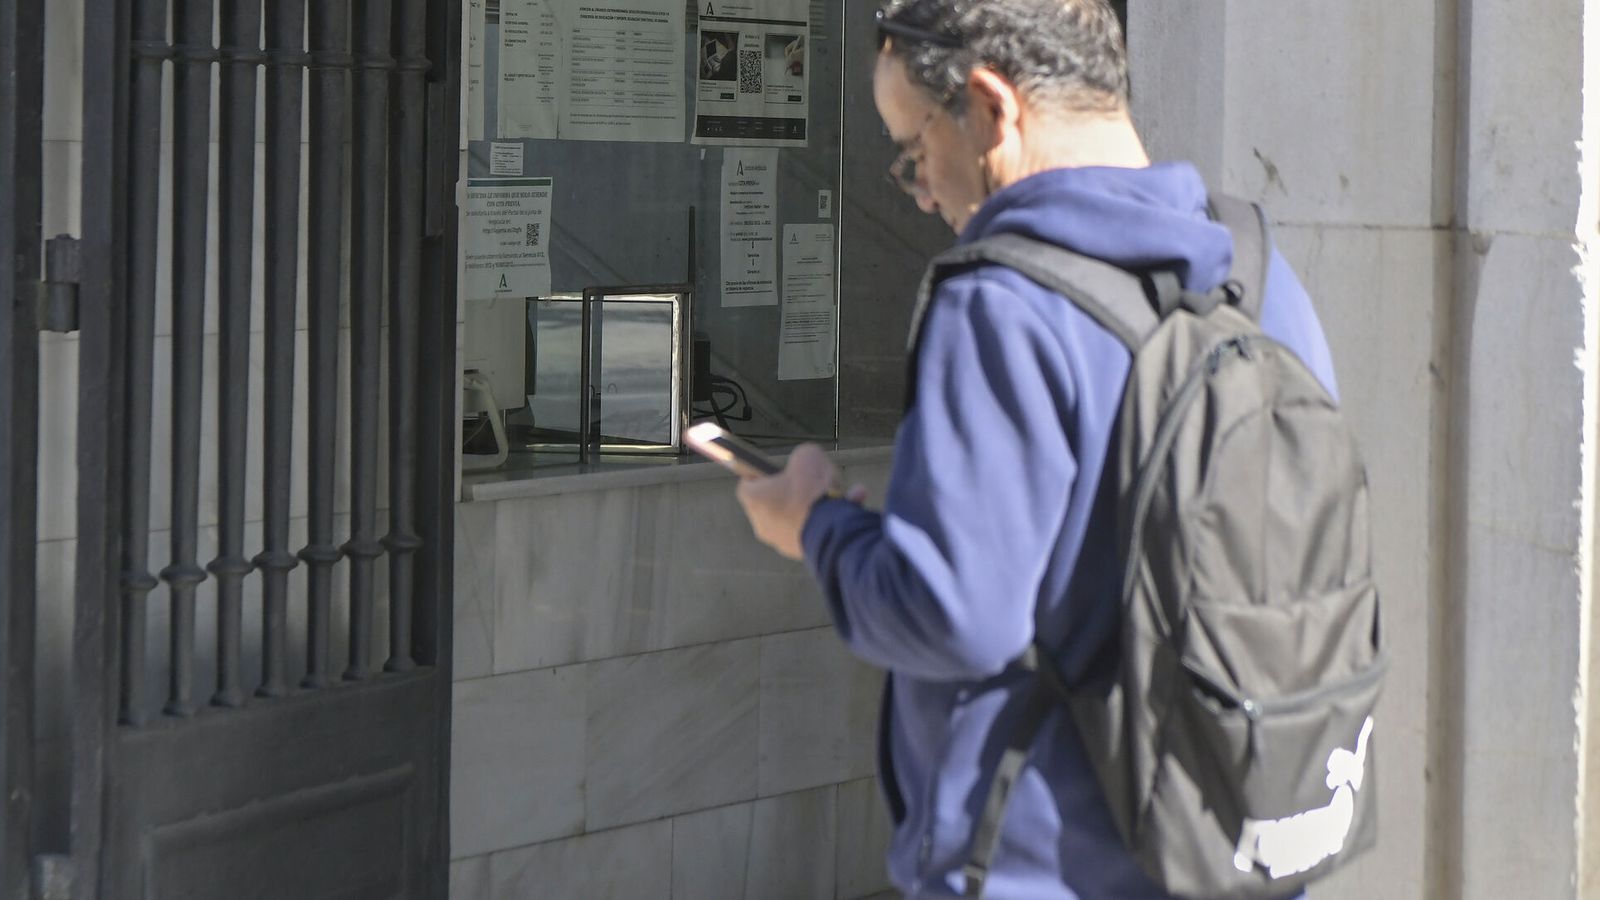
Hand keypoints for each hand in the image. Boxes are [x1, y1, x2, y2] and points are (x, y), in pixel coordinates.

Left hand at [735, 442, 838, 559]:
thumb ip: (801, 457)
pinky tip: (850, 503)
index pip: (747, 483)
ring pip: (798, 515)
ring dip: (817, 502)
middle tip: (810, 480)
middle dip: (795, 489)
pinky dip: (829, 517)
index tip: (778, 468)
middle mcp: (762, 524)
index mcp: (755, 500)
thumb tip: (805, 462)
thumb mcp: (807, 456)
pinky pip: (814, 528)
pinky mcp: (802, 551)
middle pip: (775, 501)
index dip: (762, 472)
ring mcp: (782, 541)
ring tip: (839, 491)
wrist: (831, 531)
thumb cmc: (812, 493)